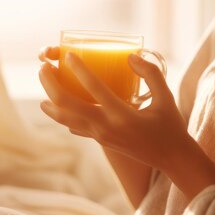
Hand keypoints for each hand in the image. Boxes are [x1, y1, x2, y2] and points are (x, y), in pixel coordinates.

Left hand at [38, 46, 191, 172]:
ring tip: (44, 79)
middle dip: (51, 83)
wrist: (170, 159)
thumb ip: (150, 73)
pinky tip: (53, 104)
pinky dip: (59, 114)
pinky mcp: (99, 140)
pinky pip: (72, 126)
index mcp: (123, 115)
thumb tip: (130, 56)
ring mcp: (100, 136)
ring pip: (64, 118)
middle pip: (67, 104)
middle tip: (44, 66)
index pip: (95, 88)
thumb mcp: (166, 97)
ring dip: (49, 99)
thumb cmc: (170, 125)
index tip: (68, 55)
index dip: (80, 70)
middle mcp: (106, 127)